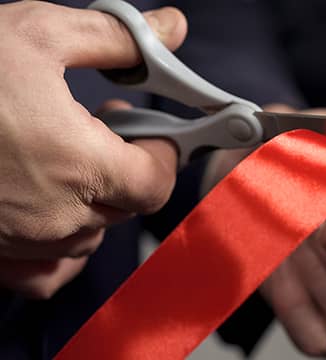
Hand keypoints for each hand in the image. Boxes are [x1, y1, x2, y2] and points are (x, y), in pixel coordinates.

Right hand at [0, 2, 184, 297]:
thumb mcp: (37, 34)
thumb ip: (117, 37)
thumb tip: (172, 28)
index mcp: (78, 166)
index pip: (156, 184)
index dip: (162, 155)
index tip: (150, 131)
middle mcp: (55, 216)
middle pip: (126, 207)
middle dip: (128, 167)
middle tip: (104, 129)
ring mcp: (21, 243)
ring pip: (90, 236)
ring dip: (94, 201)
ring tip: (68, 159)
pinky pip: (48, 272)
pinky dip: (60, 248)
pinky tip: (49, 211)